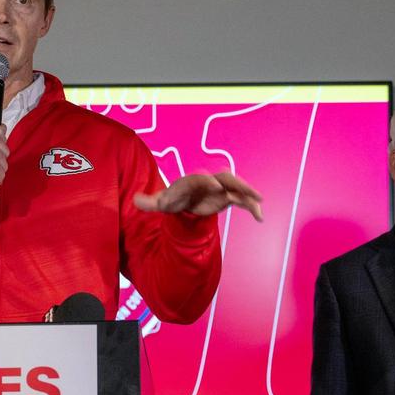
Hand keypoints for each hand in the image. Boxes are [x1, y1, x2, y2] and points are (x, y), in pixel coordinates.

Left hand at [133, 172, 262, 220]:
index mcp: (192, 181)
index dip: (207, 181)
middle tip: (242, 190)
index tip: (215, 185)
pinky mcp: (228, 198)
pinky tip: (260, 217)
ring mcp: (220, 189)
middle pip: (224, 177)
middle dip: (234, 182)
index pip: (199, 179)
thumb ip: (149, 202)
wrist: (185, 201)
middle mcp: (208, 182)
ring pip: (237, 187)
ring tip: (259, 201)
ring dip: (248, 192)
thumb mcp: (160, 202)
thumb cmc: (173, 199)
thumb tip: (134, 200)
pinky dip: (251, 206)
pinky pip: (242, 200)